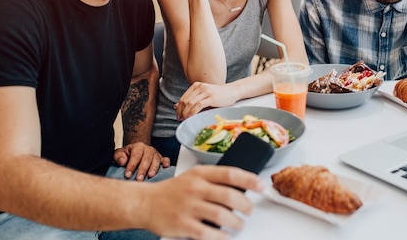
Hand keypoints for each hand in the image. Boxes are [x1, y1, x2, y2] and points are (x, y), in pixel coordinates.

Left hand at [113, 142, 170, 180]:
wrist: (136, 152)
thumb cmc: (127, 154)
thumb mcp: (120, 153)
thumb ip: (118, 156)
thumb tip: (122, 161)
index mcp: (138, 146)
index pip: (135, 156)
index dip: (132, 165)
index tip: (128, 175)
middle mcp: (148, 149)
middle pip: (146, 159)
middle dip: (142, 169)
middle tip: (139, 179)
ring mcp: (156, 154)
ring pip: (156, 160)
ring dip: (153, 168)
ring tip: (150, 176)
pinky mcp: (161, 158)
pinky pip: (166, 159)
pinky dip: (166, 163)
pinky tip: (165, 168)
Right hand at [142, 165, 265, 238]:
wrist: (145, 203)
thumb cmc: (173, 191)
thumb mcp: (193, 177)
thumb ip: (214, 180)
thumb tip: (241, 187)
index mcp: (200, 174)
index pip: (231, 173)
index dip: (250, 179)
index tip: (261, 186)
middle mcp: (195, 188)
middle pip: (230, 196)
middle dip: (246, 205)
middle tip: (249, 210)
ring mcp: (189, 207)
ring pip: (222, 215)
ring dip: (236, 223)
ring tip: (239, 224)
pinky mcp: (183, 224)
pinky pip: (208, 233)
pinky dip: (221, 236)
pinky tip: (224, 235)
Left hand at [175, 82, 237, 119]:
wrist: (232, 91)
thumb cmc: (218, 95)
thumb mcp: (204, 95)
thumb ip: (192, 100)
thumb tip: (177, 106)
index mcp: (196, 85)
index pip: (183, 97)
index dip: (179, 108)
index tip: (178, 115)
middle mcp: (200, 87)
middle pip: (185, 100)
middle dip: (181, 111)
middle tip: (180, 119)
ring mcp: (206, 91)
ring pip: (190, 103)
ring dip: (186, 113)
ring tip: (185, 119)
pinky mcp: (211, 97)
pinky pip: (199, 105)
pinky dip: (193, 112)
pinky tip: (191, 116)